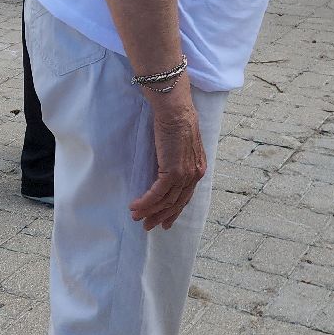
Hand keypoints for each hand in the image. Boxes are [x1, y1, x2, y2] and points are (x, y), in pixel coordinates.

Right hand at [129, 88, 205, 230]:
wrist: (175, 109)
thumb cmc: (176, 119)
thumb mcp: (181, 143)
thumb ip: (178, 157)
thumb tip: (167, 165)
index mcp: (198, 168)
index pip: (186, 196)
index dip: (174, 210)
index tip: (165, 221)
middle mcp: (194, 174)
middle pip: (177, 202)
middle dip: (161, 216)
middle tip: (148, 225)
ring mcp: (185, 174)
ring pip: (166, 201)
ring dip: (149, 211)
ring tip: (136, 216)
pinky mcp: (173, 171)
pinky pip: (157, 194)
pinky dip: (145, 202)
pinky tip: (135, 206)